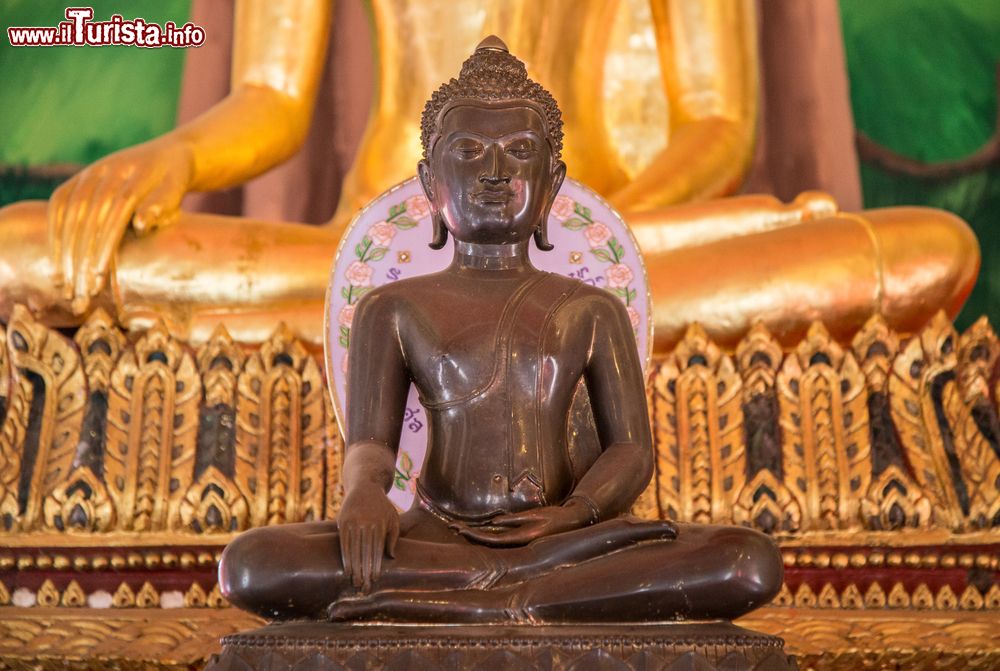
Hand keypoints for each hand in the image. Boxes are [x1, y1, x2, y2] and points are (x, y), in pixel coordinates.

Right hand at [47, 137, 193, 313]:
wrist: (167, 155)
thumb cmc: (174, 181)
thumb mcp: (177, 189)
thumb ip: (162, 204)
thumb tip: (141, 224)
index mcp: (136, 173)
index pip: (117, 211)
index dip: (104, 244)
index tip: (98, 276)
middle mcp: (108, 171)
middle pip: (89, 216)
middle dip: (82, 256)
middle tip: (81, 291)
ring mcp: (90, 174)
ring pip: (70, 214)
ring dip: (65, 251)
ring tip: (66, 285)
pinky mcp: (78, 180)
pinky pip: (59, 206)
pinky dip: (55, 234)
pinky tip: (56, 262)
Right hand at [337, 485, 399, 590]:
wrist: (365, 486)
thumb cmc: (382, 507)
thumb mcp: (393, 518)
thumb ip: (393, 538)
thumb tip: (391, 558)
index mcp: (380, 524)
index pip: (377, 550)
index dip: (375, 565)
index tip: (374, 579)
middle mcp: (366, 523)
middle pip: (364, 552)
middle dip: (364, 571)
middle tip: (364, 587)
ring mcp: (353, 522)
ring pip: (353, 549)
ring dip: (354, 568)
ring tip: (355, 582)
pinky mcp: (343, 521)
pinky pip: (343, 543)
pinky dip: (345, 558)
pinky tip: (347, 569)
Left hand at [452, 501, 592, 546]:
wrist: (574, 523)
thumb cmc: (556, 517)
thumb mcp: (536, 515)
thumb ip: (515, 520)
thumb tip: (494, 523)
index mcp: (522, 539)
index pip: (492, 539)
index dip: (474, 535)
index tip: (460, 529)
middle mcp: (519, 544)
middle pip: (488, 542)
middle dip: (470, 535)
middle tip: (452, 527)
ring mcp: (520, 543)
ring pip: (492, 541)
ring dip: (476, 535)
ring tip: (459, 528)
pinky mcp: (521, 538)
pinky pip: (500, 539)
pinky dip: (486, 535)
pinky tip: (476, 530)